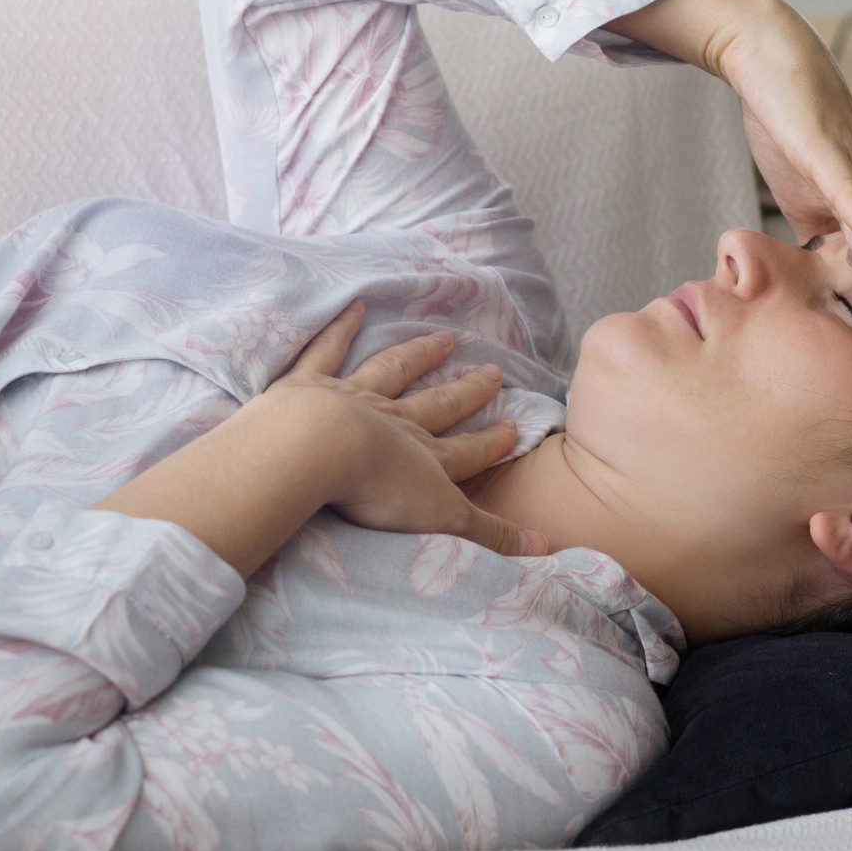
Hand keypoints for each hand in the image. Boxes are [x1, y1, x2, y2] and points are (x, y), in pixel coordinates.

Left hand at [268, 300, 549, 556]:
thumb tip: (544, 544)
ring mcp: (351, 398)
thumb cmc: (376, 491)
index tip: (512, 427)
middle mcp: (394, 422)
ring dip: (418, 356)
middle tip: (493, 371)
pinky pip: (327, 351)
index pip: (465, 452)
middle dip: (466, 392)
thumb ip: (490, 534)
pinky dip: (340, 328)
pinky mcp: (307, 386)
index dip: (490, 444)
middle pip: (436, 404)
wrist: (318, 450)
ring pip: (392, 371)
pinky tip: (354, 306)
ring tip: (442, 339)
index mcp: (422, 458)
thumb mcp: (442, 520)